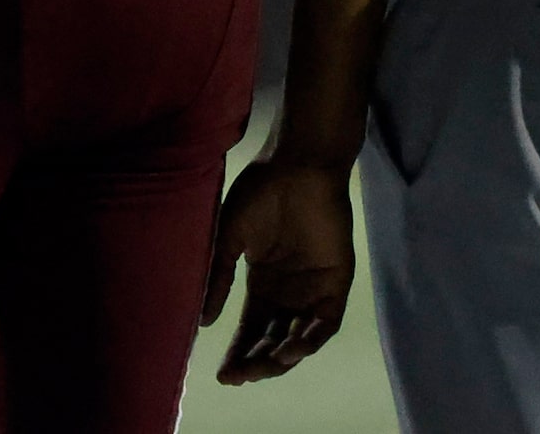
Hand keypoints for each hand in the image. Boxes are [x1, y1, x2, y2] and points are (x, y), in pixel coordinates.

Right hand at [201, 158, 355, 384]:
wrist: (298, 164)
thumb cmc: (262, 192)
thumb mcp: (230, 237)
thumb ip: (219, 278)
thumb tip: (203, 322)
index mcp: (263, 283)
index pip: (251, 329)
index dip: (238, 353)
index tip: (222, 376)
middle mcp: (288, 291)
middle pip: (273, 339)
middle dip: (257, 362)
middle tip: (240, 377)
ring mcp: (313, 288)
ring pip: (299, 337)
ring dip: (282, 357)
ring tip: (264, 368)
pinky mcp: (336, 281)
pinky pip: (326, 321)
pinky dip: (311, 339)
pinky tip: (291, 350)